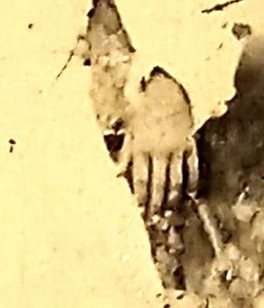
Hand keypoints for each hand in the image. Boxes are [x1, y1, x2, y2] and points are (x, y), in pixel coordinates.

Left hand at [122, 71, 197, 217]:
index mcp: (140, 146)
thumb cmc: (142, 108)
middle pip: (157, 182)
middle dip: (155, 202)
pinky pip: (192, 165)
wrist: (168, 88)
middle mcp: (158, 150)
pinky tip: (190, 193)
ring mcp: (175, 148)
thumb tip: (116, 174)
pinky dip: (192, 180)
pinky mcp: (189, 144)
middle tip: (153, 219)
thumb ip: (124, 152)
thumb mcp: (127, 128)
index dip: (140, 195)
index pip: (140, 177)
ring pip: (175, 177)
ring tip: (169, 211)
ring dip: (172, 196)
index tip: (139, 210)